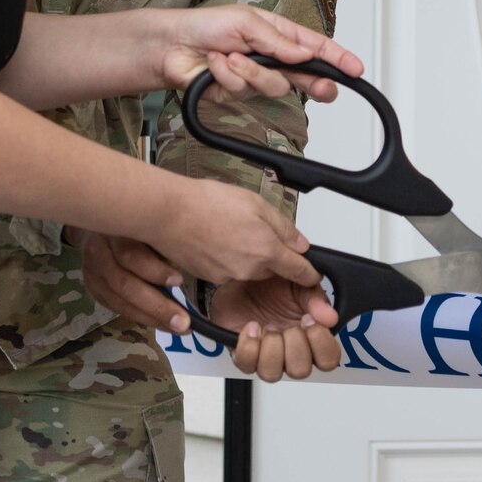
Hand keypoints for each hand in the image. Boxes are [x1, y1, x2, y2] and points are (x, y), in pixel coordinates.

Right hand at [71, 230, 192, 334]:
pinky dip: (140, 317)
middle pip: (123, 283)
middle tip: (183, 322)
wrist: (98, 227)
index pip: (130, 254)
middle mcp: (97, 250)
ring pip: (119, 300)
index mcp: (115, 229)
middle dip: (156, 306)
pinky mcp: (93, 288)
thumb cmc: (135, 226)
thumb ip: (161, 243)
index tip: (179, 281)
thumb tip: (194, 265)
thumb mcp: (147, 225)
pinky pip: (117, 307)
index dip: (154, 270)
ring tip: (177, 327)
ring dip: (150, 316)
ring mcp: (91, 272)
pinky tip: (161, 323)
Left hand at [147, 3, 362, 101]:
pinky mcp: (238, 93)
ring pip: (273, 87)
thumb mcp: (246, 22)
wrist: (171, 46)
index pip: (316, 48)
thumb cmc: (205, 25)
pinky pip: (244, 91)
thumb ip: (278, 42)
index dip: (338, 59)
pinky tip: (215, 64)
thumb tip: (306, 53)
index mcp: (279, 35)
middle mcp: (272, 57)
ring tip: (230, 56)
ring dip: (251, 71)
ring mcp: (256, 77)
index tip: (355, 69)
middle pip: (306, 76)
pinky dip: (228, 75)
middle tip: (323, 88)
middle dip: (316, 83)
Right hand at [151, 176, 319, 289]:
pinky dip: (226, 257)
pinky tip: (215, 237)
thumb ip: (283, 226)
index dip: (310, 272)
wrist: (168, 213)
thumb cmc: (207, 203)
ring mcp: (227, 276)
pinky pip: (227, 270)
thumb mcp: (256, 203)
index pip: (300, 272)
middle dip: (270, 254)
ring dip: (247, 255)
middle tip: (255, 229)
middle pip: (272, 269)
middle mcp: (249, 270)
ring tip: (230, 229)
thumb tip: (301, 243)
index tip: (313, 272)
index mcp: (266, 251)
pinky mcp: (209, 278)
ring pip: (249, 269)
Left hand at [211, 277, 342, 382]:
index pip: (328, 360)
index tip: (308, 320)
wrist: (244, 277)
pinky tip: (252, 327)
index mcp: (310, 336)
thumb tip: (331, 318)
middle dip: (294, 347)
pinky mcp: (244, 353)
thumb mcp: (301, 285)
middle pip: (300, 371)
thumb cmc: (274, 284)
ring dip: (271, 349)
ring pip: (272, 374)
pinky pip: (247, 364)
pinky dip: (249, 345)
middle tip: (288, 326)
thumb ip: (317, 300)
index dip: (321, 344)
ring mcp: (266, 355)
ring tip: (269, 327)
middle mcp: (290, 351)